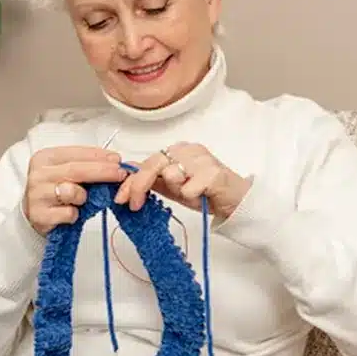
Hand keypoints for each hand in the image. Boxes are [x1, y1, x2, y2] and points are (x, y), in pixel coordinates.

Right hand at [23, 146, 128, 235]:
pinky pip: (68, 213)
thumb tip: (115, 160)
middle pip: (76, 170)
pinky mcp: (39, 215)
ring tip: (80, 200)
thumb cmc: (56, 191)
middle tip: (120, 174)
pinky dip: (74, 214)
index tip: (117, 159)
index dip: (99, 156)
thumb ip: (87, 165)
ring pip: (72, 192)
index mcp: (45, 158)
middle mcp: (38, 174)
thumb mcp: (68, 173)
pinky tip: (71, 213)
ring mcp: (36, 195)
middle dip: (102, 171)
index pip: (76, 153)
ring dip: (83, 197)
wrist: (35, 214)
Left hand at [114, 143, 250, 220]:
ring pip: (170, 175)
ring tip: (191, 193)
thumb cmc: (205, 193)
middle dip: (139, 186)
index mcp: (177, 151)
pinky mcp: (213, 172)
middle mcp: (187, 150)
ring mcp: (201, 159)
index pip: (146, 162)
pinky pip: (189, 188)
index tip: (121, 198)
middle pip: (153, 164)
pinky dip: (192, 196)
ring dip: (176, 190)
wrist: (236, 202)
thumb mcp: (173, 188)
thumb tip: (127, 182)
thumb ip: (153, 181)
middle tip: (135, 206)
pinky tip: (203, 195)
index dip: (130, 180)